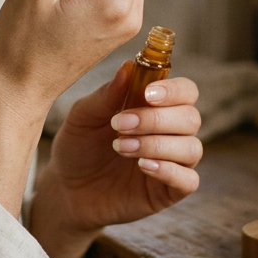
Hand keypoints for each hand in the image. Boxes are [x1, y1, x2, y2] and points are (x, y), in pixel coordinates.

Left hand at [30, 62, 201, 257]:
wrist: (66, 189)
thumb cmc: (77, 146)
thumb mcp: (84, 116)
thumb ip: (107, 94)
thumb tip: (128, 65)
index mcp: (155, 107)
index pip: (185, 91)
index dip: (174, 90)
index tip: (148, 94)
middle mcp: (170, 132)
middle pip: (191, 117)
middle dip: (157, 119)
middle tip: (119, 125)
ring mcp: (171, 162)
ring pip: (192, 148)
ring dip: (157, 145)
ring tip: (121, 148)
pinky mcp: (168, 191)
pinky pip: (189, 180)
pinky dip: (169, 171)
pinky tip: (142, 166)